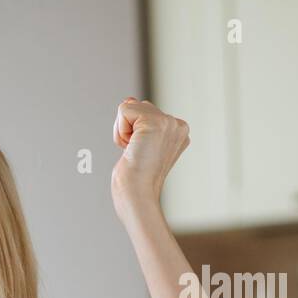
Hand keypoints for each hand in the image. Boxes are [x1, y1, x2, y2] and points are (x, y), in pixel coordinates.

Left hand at [110, 97, 188, 218]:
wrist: (137, 198)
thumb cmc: (135, 183)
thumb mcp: (138, 147)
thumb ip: (138, 122)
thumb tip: (128, 99)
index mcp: (178, 132)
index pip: (146, 114)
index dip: (134, 134)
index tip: (142, 156)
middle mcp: (178, 126)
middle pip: (139, 107)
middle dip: (128, 130)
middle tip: (137, 154)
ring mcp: (169, 123)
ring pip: (131, 106)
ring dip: (123, 131)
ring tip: (135, 152)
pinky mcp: (156, 122)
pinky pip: (123, 110)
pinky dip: (119, 131)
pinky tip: (131, 148)